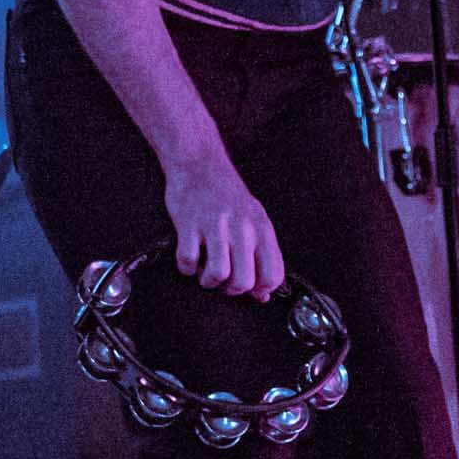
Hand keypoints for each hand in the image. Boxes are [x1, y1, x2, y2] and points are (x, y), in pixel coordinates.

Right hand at [162, 149, 284, 299]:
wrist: (199, 163)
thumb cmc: (227, 195)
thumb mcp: (255, 219)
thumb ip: (262, 255)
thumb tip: (263, 294)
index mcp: (262, 229)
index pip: (273, 275)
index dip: (261, 291)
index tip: (250, 290)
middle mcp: (242, 228)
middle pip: (244, 281)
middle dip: (231, 290)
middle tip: (223, 281)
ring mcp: (215, 226)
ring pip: (218, 275)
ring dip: (208, 281)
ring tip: (204, 271)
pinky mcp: (189, 224)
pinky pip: (187, 261)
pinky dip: (186, 268)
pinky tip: (189, 257)